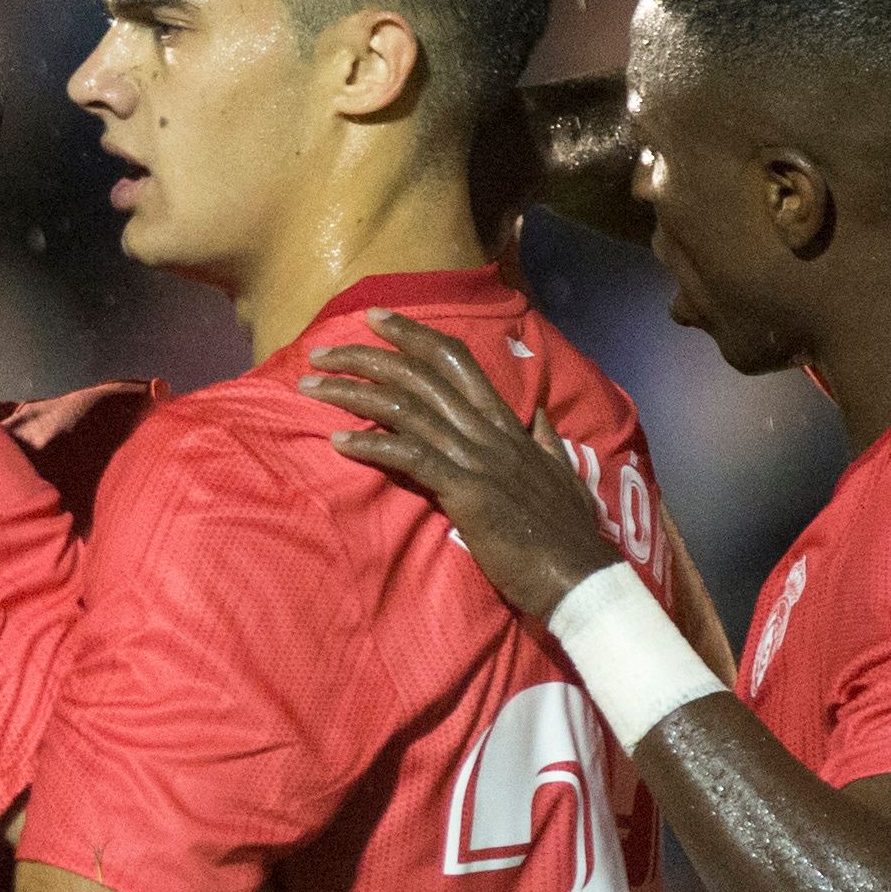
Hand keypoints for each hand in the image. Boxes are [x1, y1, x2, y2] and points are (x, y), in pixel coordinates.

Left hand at [301, 310, 619, 620]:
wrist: (579, 573)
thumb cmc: (566, 531)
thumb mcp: (561, 472)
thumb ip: (542, 440)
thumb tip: (536, 414)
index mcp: (507, 423)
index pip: (456, 360)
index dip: (413, 335)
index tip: (375, 318)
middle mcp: (488, 431)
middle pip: (420, 376)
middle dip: (367, 356)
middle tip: (321, 351)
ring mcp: (477, 458)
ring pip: (406, 410)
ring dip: (352, 394)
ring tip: (312, 387)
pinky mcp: (466, 491)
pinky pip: (410, 457)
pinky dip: (370, 445)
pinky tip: (336, 441)